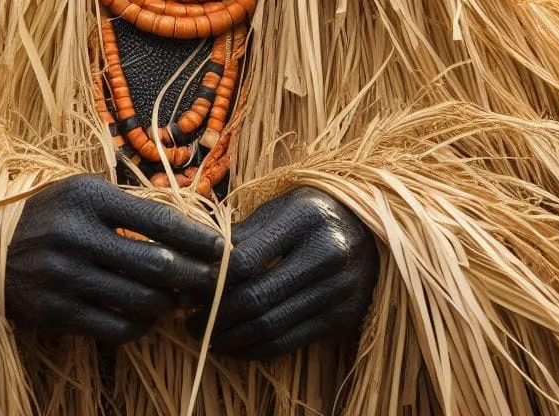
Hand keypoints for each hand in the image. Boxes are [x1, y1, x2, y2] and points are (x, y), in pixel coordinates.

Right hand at [5, 174, 223, 344]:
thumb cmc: (49, 214)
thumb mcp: (83, 192)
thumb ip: (128, 206)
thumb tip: (188, 229)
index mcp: (87, 196)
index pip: (158, 219)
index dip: (197, 237)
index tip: (221, 249)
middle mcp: (75, 234)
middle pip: (157, 264)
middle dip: (194, 277)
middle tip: (212, 282)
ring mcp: (62, 275)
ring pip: (140, 301)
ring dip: (169, 304)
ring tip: (180, 299)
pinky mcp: (53, 311)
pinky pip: (114, 327)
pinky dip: (140, 326)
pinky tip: (146, 316)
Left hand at [191, 187, 377, 359]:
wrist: (369, 226)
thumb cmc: (311, 213)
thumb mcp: (278, 209)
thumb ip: (241, 236)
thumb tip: (196, 269)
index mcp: (305, 218)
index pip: (246, 259)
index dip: (211, 280)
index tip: (189, 288)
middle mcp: (328, 253)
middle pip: (257, 297)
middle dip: (216, 316)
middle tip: (190, 322)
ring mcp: (339, 289)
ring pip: (270, 326)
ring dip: (231, 338)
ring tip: (207, 335)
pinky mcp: (343, 317)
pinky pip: (289, 341)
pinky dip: (256, 348)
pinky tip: (236, 344)